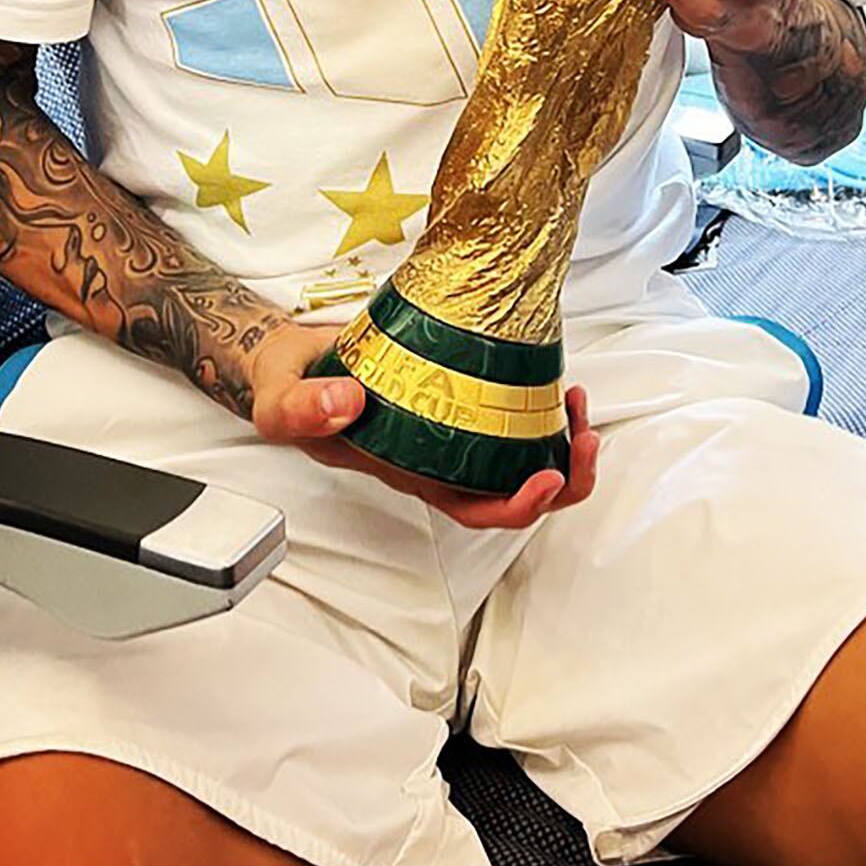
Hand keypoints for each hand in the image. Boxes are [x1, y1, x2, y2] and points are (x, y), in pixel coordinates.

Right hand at [251, 320, 600, 529]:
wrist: (291, 358)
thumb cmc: (292, 387)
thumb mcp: (281, 399)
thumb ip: (302, 408)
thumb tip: (346, 404)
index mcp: (406, 470)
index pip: (471, 508)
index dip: (516, 506)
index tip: (546, 478)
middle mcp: (438, 456)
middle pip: (515, 490)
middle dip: (565, 475)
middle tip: (585, 436)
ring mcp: (454, 428)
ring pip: (524, 453)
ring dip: (563, 440)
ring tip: (577, 404)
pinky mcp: (462, 393)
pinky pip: (514, 412)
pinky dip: (543, 403)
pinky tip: (553, 379)